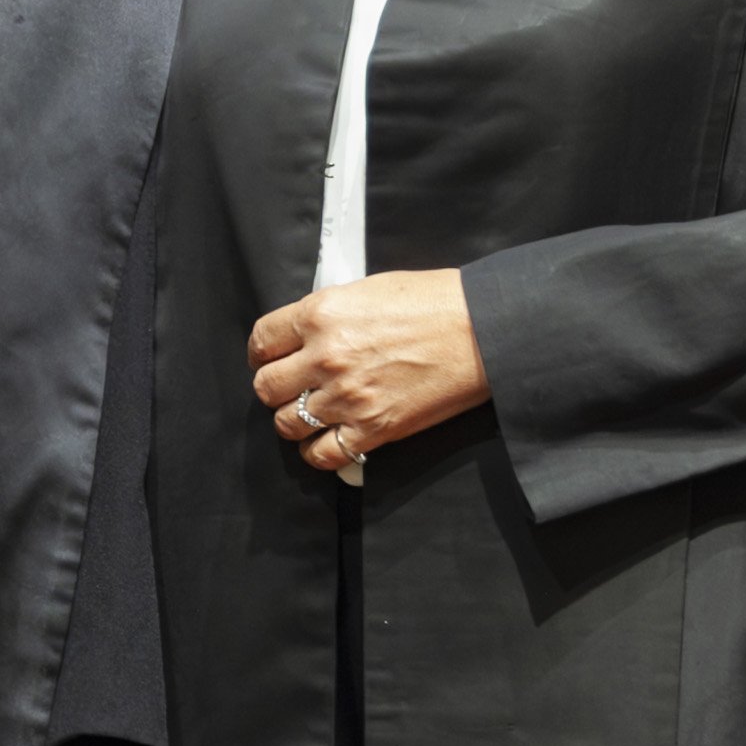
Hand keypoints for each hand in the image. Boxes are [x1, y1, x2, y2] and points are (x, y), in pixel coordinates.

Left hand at [248, 268, 489, 473]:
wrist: (483, 329)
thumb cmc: (434, 301)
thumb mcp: (368, 290)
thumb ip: (329, 312)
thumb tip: (307, 331)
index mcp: (320, 314)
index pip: (262, 340)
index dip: (262, 352)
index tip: (269, 358)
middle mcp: (326, 357)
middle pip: (266, 386)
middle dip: (274, 387)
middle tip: (290, 386)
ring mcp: (347, 397)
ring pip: (287, 424)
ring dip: (293, 420)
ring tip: (308, 413)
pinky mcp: (374, 428)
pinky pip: (323, 455)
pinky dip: (317, 453)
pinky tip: (326, 441)